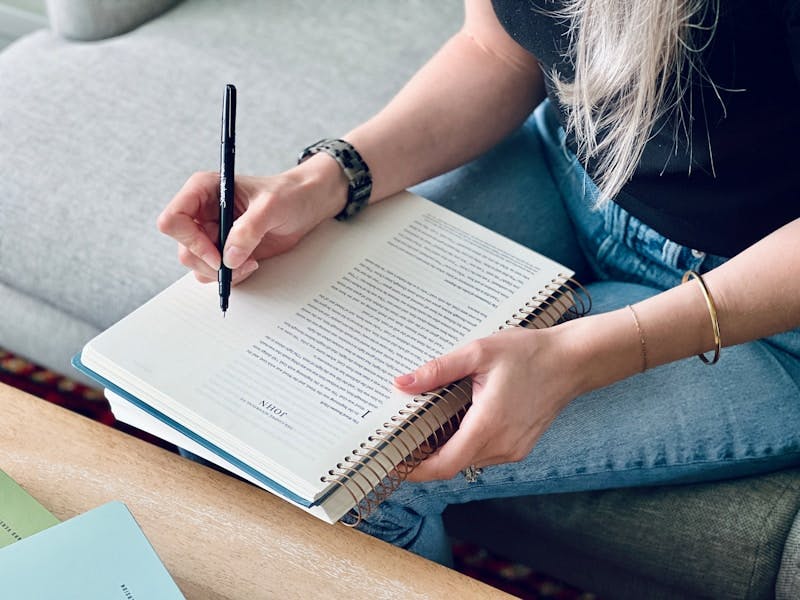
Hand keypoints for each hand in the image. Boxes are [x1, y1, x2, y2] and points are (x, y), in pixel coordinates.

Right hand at [157, 154, 346, 283]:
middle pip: (184, 249)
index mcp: (203, 190)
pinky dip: (231, 276)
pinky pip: (213, 272)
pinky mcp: (223, 250)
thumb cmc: (288, 195)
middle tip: (239, 263)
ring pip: (196, 264)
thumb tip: (229, 257)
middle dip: (211, 263)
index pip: (173, 220)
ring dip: (222, 272)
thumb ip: (249, 229)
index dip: (190, 241)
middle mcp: (202, 212)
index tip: (217, 254)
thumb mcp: (271, 206)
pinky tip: (251, 264)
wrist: (305, 205)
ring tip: (250, 262)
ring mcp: (211, 233)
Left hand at [394, 324, 587, 481]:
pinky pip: (484, 453)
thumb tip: (401, 384)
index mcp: (488, 425)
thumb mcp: (478, 353)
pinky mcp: (520, 446)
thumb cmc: (528, 353)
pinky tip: (454, 423)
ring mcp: (513, 449)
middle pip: (452, 465)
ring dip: (445, 450)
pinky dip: (464, 444)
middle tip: (399, 439)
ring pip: (468, 460)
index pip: (444, 465)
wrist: (572, 361)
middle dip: (424, 458)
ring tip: (422, 427)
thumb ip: (438, 370)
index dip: (415, 470)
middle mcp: (502, 445)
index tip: (392, 463)